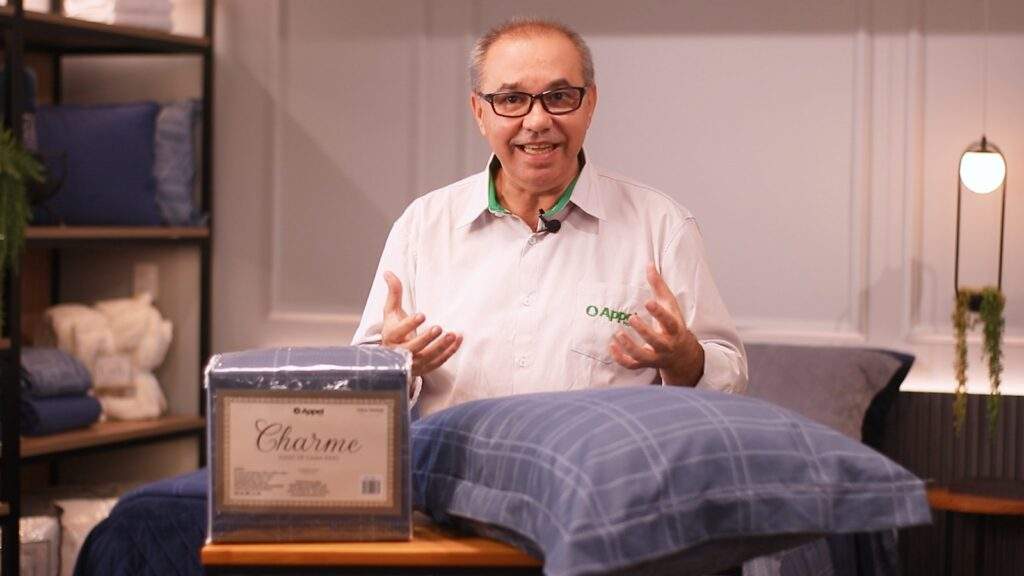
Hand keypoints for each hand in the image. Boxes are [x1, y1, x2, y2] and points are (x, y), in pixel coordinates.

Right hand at [381, 271, 461, 378]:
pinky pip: (438, 362)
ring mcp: (413, 363)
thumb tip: (388, 272)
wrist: (393, 356)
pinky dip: (449, 352)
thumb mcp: (391, 312)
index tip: (422, 315)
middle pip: (413, 348)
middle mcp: (400, 353)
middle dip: (426, 338)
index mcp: (391, 337)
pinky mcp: (425, 368)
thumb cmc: (394, 329)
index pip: (399, 332)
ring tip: (452, 334)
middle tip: (438, 327)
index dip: (410, 324)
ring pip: (427, 357)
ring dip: (440, 347)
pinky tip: (458, 339)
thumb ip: (393, 293)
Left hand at [608, 263, 703, 386]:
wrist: (682, 354)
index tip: (648, 302)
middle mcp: (667, 345)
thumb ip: (658, 286)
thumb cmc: (673, 324)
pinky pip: (632, 365)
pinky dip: (620, 358)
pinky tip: (611, 346)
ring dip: (630, 347)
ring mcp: (656, 357)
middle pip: (657, 342)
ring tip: (618, 333)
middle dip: (644, 331)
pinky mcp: (646, 364)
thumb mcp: (670, 305)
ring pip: (643, 357)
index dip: (659, 313)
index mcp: (675, 329)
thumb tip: (649, 264)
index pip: (669, 322)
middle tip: (631, 318)